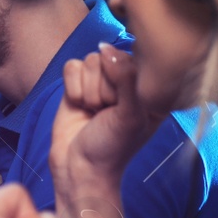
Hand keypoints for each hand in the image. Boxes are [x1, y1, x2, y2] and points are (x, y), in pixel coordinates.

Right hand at [50, 43, 157, 193]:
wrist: (79, 169)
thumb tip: (105, 49)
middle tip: (105, 113)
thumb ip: (125, 79)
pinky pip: (71, 67)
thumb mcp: (129, 116)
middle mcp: (124, 80)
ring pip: (89, 61)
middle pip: (108, 58)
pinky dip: (72, 89)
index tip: (122, 108)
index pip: (132, 59)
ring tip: (93, 112)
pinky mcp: (76, 84)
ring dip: (87, 91)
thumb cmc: (112, 148)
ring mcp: (99, 81)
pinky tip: (79, 107)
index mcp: (146, 87)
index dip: (123, 81)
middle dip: (102, 89)